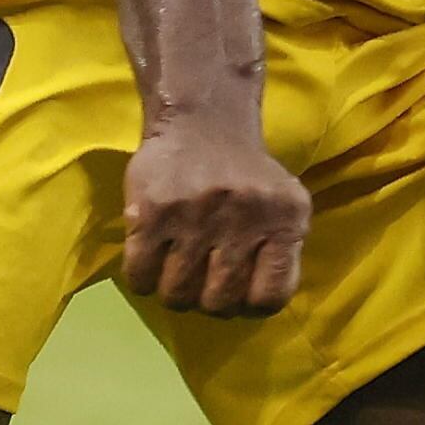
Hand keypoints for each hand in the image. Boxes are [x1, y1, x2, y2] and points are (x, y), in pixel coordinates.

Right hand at [120, 109, 309, 314]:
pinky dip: (142, 280)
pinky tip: (150, 262)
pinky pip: (140, 276)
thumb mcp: (285, 205)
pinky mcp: (152, 212)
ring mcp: (195, 216)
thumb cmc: (245, 173)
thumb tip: (257, 304)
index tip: (240, 294)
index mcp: (284, 221)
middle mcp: (243, 219)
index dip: (251, 306)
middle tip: (203, 282)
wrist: (202, 119)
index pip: (270, 297)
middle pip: (219, 303)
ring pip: (178, 295)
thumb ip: (282, 252)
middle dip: (209, 301)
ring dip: (175, 292)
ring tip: (177, 271)